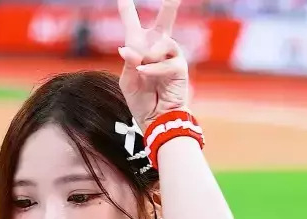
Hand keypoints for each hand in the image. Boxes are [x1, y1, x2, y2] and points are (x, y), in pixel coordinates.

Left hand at [117, 0, 190, 129]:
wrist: (155, 120)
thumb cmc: (141, 101)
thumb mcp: (128, 81)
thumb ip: (128, 62)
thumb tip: (127, 48)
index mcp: (140, 46)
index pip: (132, 23)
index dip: (127, 9)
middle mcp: (157, 47)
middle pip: (166, 19)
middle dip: (170, 4)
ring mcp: (170, 56)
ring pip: (163, 41)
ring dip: (150, 54)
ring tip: (142, 68)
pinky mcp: (179, 68)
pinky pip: (166, 63)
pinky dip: (153, 69)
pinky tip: (143, 72)